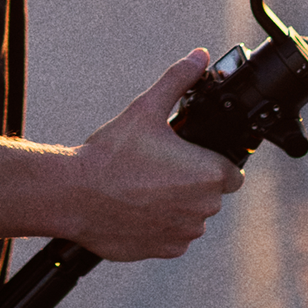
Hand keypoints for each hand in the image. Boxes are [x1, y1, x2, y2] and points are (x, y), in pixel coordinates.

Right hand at [64, 50, 243, 260]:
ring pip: (191, 215)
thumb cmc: (111, 155)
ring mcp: (184, 233)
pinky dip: (161, 224)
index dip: (213, 160)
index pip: (233, 172)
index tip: (190, 154)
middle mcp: (203, 208)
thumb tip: (198, 57)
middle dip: (192, 180)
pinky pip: (173, 235)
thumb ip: (178, 80)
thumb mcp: (145, 109)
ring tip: (144, 185)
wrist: (74, 196)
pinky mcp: (165, 250)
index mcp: (208, 174)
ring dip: (177, 204)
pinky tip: (137, 207)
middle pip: (211, 193)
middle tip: (160, 166)